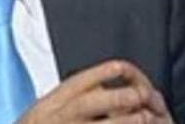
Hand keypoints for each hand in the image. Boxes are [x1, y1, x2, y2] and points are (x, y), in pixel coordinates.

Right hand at [18, 59, 174, 122]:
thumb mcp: (40, 112)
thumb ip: (64, 100)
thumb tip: (98, 86)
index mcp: (46, 106)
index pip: (74, 83)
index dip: (99, 73)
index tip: (122, 67)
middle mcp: (53, 119)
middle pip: (85, 104)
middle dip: (115, 97)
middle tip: (140, 93)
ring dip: (121, 122)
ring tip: (144, 118)